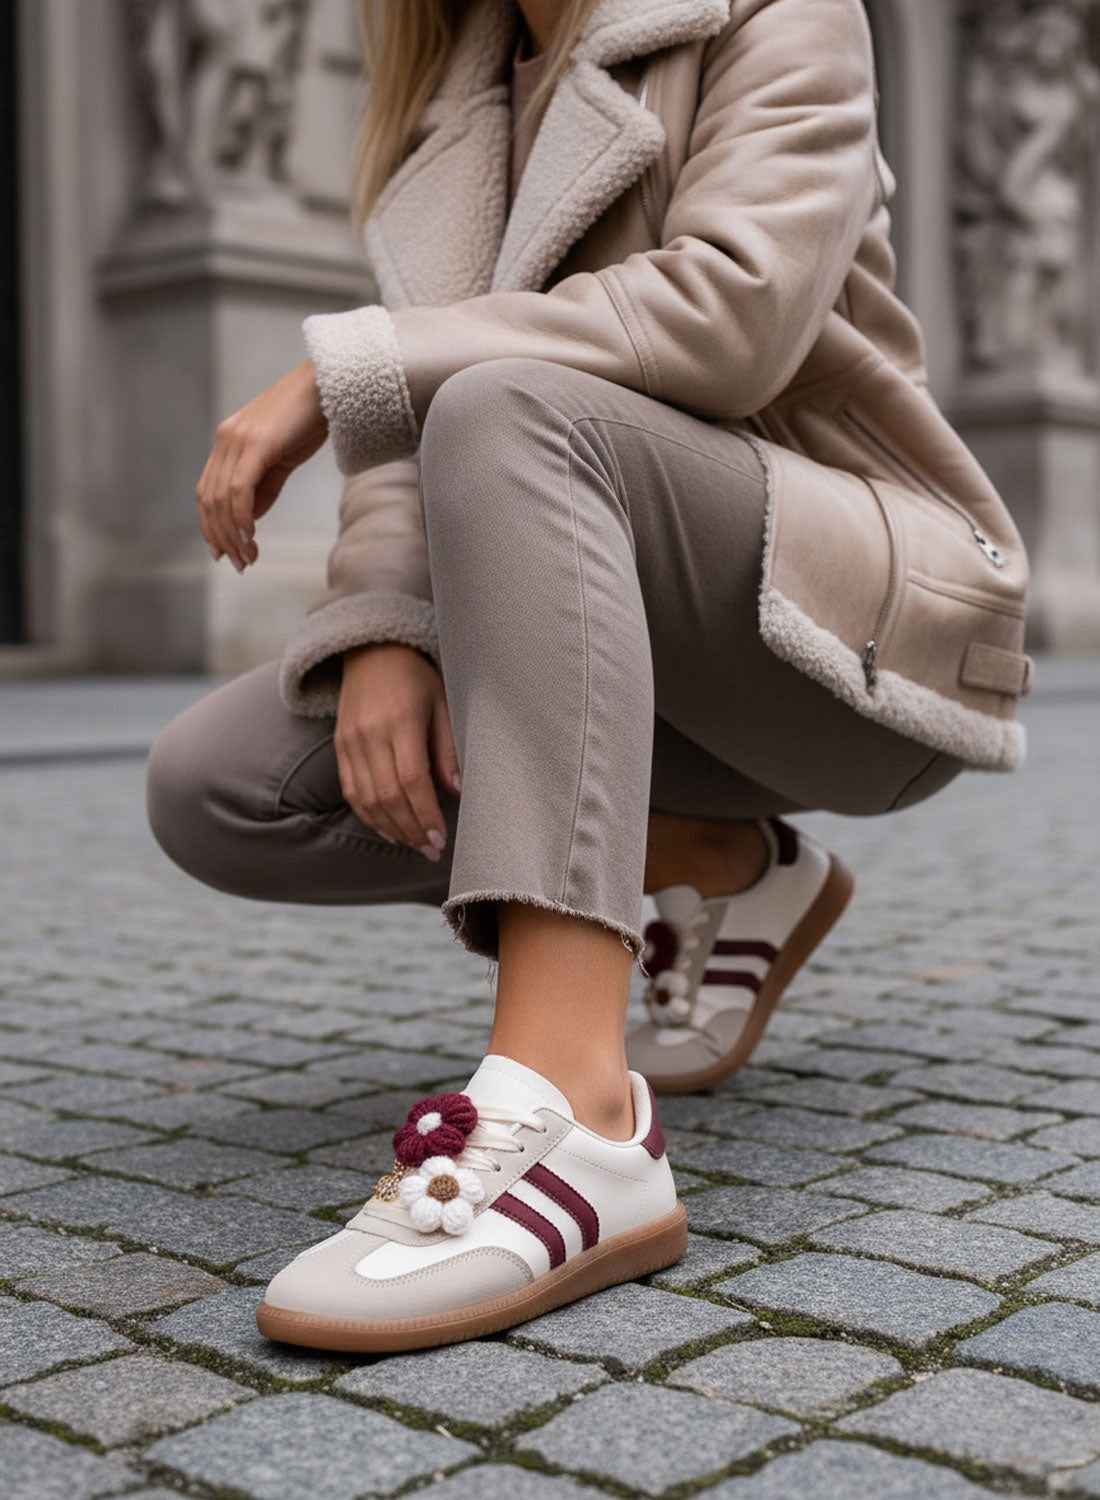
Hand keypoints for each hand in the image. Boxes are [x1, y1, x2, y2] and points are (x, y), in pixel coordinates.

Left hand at [196, 360, 327, 571]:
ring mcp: (237, 439)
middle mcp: (225, 439)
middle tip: (240, 564)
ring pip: (222, 498)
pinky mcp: (256, 443)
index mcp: (228, 442)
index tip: (223, 553)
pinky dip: (241, 516)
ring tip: (248, 557)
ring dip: (233, 534)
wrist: (330, 385)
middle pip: (210, 499)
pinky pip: (240, 488)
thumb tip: (247, 520)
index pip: (207, 492)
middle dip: (222, 537)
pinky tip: (250, 536)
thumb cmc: (310, 419)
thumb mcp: (283, 459)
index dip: (210, 526)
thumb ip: (262, 487)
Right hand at [335, 642, 460, 858]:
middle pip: (388, 795)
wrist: (372, 651)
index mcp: (400, 720)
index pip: (411, 779)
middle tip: (431, 849)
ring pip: (367, 799)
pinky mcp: (340, 747)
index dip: (426, 814)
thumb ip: (448, 748)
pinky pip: (351, 791)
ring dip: (392, 828)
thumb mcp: (443, 702)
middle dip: (411, 829)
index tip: (441, 837)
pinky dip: (369, 816)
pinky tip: (389, 830)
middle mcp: (370, 733)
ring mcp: (350, 741)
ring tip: (415, 844)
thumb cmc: (416, 677)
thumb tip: (457, 791)